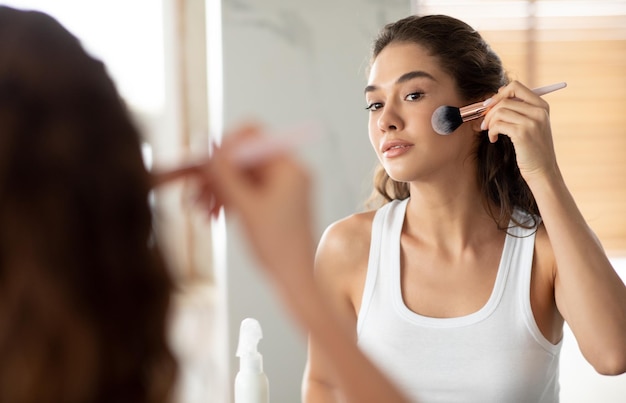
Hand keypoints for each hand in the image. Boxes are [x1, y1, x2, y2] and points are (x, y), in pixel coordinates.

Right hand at [210, 123, 315, 282]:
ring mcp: (283, 187)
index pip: (253, 136)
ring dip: (219, 190)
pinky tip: (213, 216)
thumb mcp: (245, 206)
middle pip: (244, 157)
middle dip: (217, 175)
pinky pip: (248, 191)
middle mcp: (289, 172)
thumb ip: (226, 174)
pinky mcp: (277, 202)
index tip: (204, 165)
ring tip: (200, 211)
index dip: (224, 146)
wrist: (295, 279)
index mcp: (289, 167)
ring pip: (242, 176)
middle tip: (194, 194)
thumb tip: (209, 145)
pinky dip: (230, 200)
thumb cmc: (277, 246)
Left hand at [480, 80, 558, 182]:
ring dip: (489, 122)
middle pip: (504, 99)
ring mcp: (532, 122)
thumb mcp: (532, 125)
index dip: (498, 94)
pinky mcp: (522, 133)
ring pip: (499, 111)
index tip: (490, 106)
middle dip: (489, 110)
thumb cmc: (533, 149)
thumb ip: (520, 110)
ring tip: (491, 132)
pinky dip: (491, 131)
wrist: (543, 171)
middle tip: (485, 123)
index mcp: (542, 105)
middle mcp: (539, 111)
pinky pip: (498, 124)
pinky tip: (494, 139)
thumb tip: (495, 96)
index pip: (516, 87)